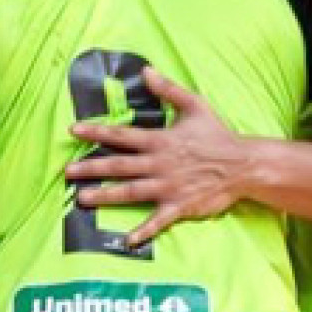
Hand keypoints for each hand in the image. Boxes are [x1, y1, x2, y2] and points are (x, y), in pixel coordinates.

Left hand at [63, 67, 251, 245]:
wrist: (244, 165)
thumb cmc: (217, 135)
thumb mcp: (194, 106)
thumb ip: (168, 90)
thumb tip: (146, 70)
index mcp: (160, 140)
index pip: (122, 135)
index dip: (96, 131)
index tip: (73, 130)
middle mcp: (159, 164)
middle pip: (119, 165)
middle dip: (91, 167)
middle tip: (67, 171)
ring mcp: (168, 186)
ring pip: (130, 191)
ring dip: (105, 195)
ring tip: (82, 198)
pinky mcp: (179, 205)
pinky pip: (158, 220)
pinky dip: (143, 231)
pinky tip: (127, 241)